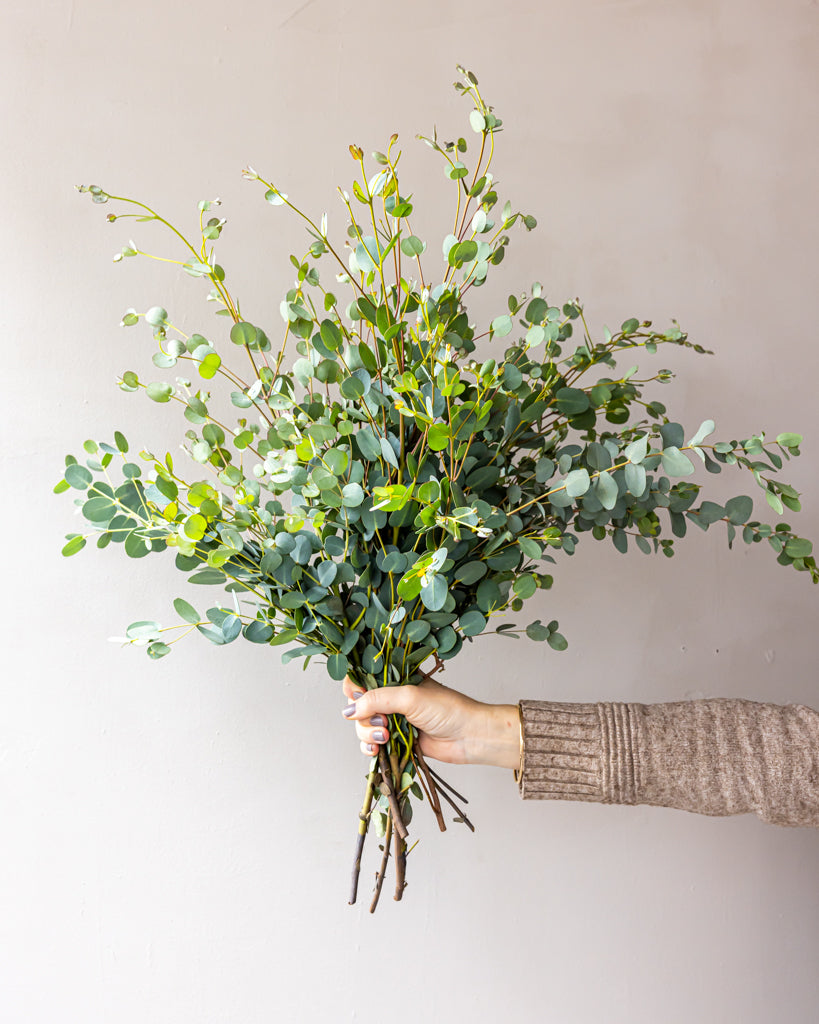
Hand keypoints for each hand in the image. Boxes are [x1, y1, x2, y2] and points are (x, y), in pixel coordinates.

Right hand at [340, 674, 520, 769]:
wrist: (470, 737)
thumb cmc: (447, 709)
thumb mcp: (410, 697)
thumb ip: (377, 699)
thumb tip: (349, 710)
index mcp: (395, 677)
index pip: (363, 677)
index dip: (355, 687)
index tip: (358, 697)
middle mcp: (391, 697)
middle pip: (358, 704)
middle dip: (362, 715)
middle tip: (381, 721)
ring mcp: (393, 719)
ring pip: (362, 726)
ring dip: (367, 733)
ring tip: (384, 738)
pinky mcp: (396, 741)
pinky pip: (372, 744)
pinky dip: (370, 748)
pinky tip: (377, 751)